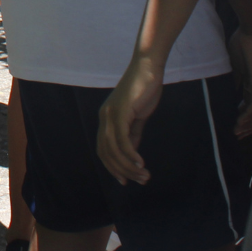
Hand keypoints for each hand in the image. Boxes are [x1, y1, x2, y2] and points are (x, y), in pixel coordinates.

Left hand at [97, 54, 166, 184]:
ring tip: (144, 175)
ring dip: (128, 166)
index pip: (103, 150)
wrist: (148, 69)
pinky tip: (141, 163)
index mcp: (106, 119)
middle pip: (107, 153)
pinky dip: (130, 154)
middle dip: (122, 171)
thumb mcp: (137, 117)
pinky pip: (122, 139)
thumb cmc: (144, 91)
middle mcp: (104, 118)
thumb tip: (131, 153)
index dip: (113, 168)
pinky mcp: (120, 111)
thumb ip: (133, 133)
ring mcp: (110, 114)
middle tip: (140, 181)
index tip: (125, 181)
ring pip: (114, 149)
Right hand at [230, 26, 251, 137]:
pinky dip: (250, 115)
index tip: (233, 125)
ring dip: (249, 124)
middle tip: (236, 135)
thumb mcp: (234, 64)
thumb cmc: (243, 43)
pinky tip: (240, 120)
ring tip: (237, 131)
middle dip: (249, 126)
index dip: (245, 117)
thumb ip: (233, 78)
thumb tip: (227, 91)